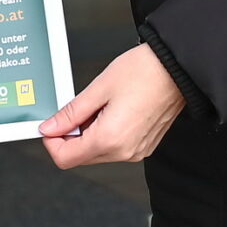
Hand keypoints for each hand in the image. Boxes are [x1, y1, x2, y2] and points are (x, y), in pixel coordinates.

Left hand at [38, 44, 184, 167]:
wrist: (177, 68)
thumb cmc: (145, 72)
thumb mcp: (98, 88)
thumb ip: (70, 113)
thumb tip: (49, 127)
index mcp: (109, 139)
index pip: (65, 158)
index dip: (52, 141)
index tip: (52, 124)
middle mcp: (124, 151)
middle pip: (80, 157)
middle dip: (71, 135)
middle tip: (78, 108)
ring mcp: (136, 151)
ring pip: (96, 152)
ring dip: (89, 132)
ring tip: (100, 105)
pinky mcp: (143, 146)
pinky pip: (114, 147)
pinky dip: (105, 132)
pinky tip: (112, 110)